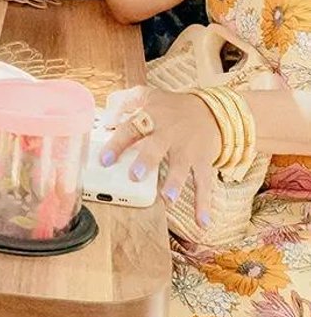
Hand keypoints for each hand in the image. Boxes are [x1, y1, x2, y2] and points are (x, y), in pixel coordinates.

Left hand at [101, 86, 221, 223]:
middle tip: (135, 176)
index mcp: (151, 117)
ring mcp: (187, 150)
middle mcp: (169, 134)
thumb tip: (105, 120)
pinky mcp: (203, 162)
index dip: (116, 144)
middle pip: (156, 147)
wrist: (212, 110)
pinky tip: (202, 222)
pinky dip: (204, 203)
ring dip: (175, 184)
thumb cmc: (171, 107)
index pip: (130, 129)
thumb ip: (122, 103)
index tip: (103, 160)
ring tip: (168, 199)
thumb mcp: (146, 95)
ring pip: (182, 167)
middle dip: (146, 161)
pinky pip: (205, 183)